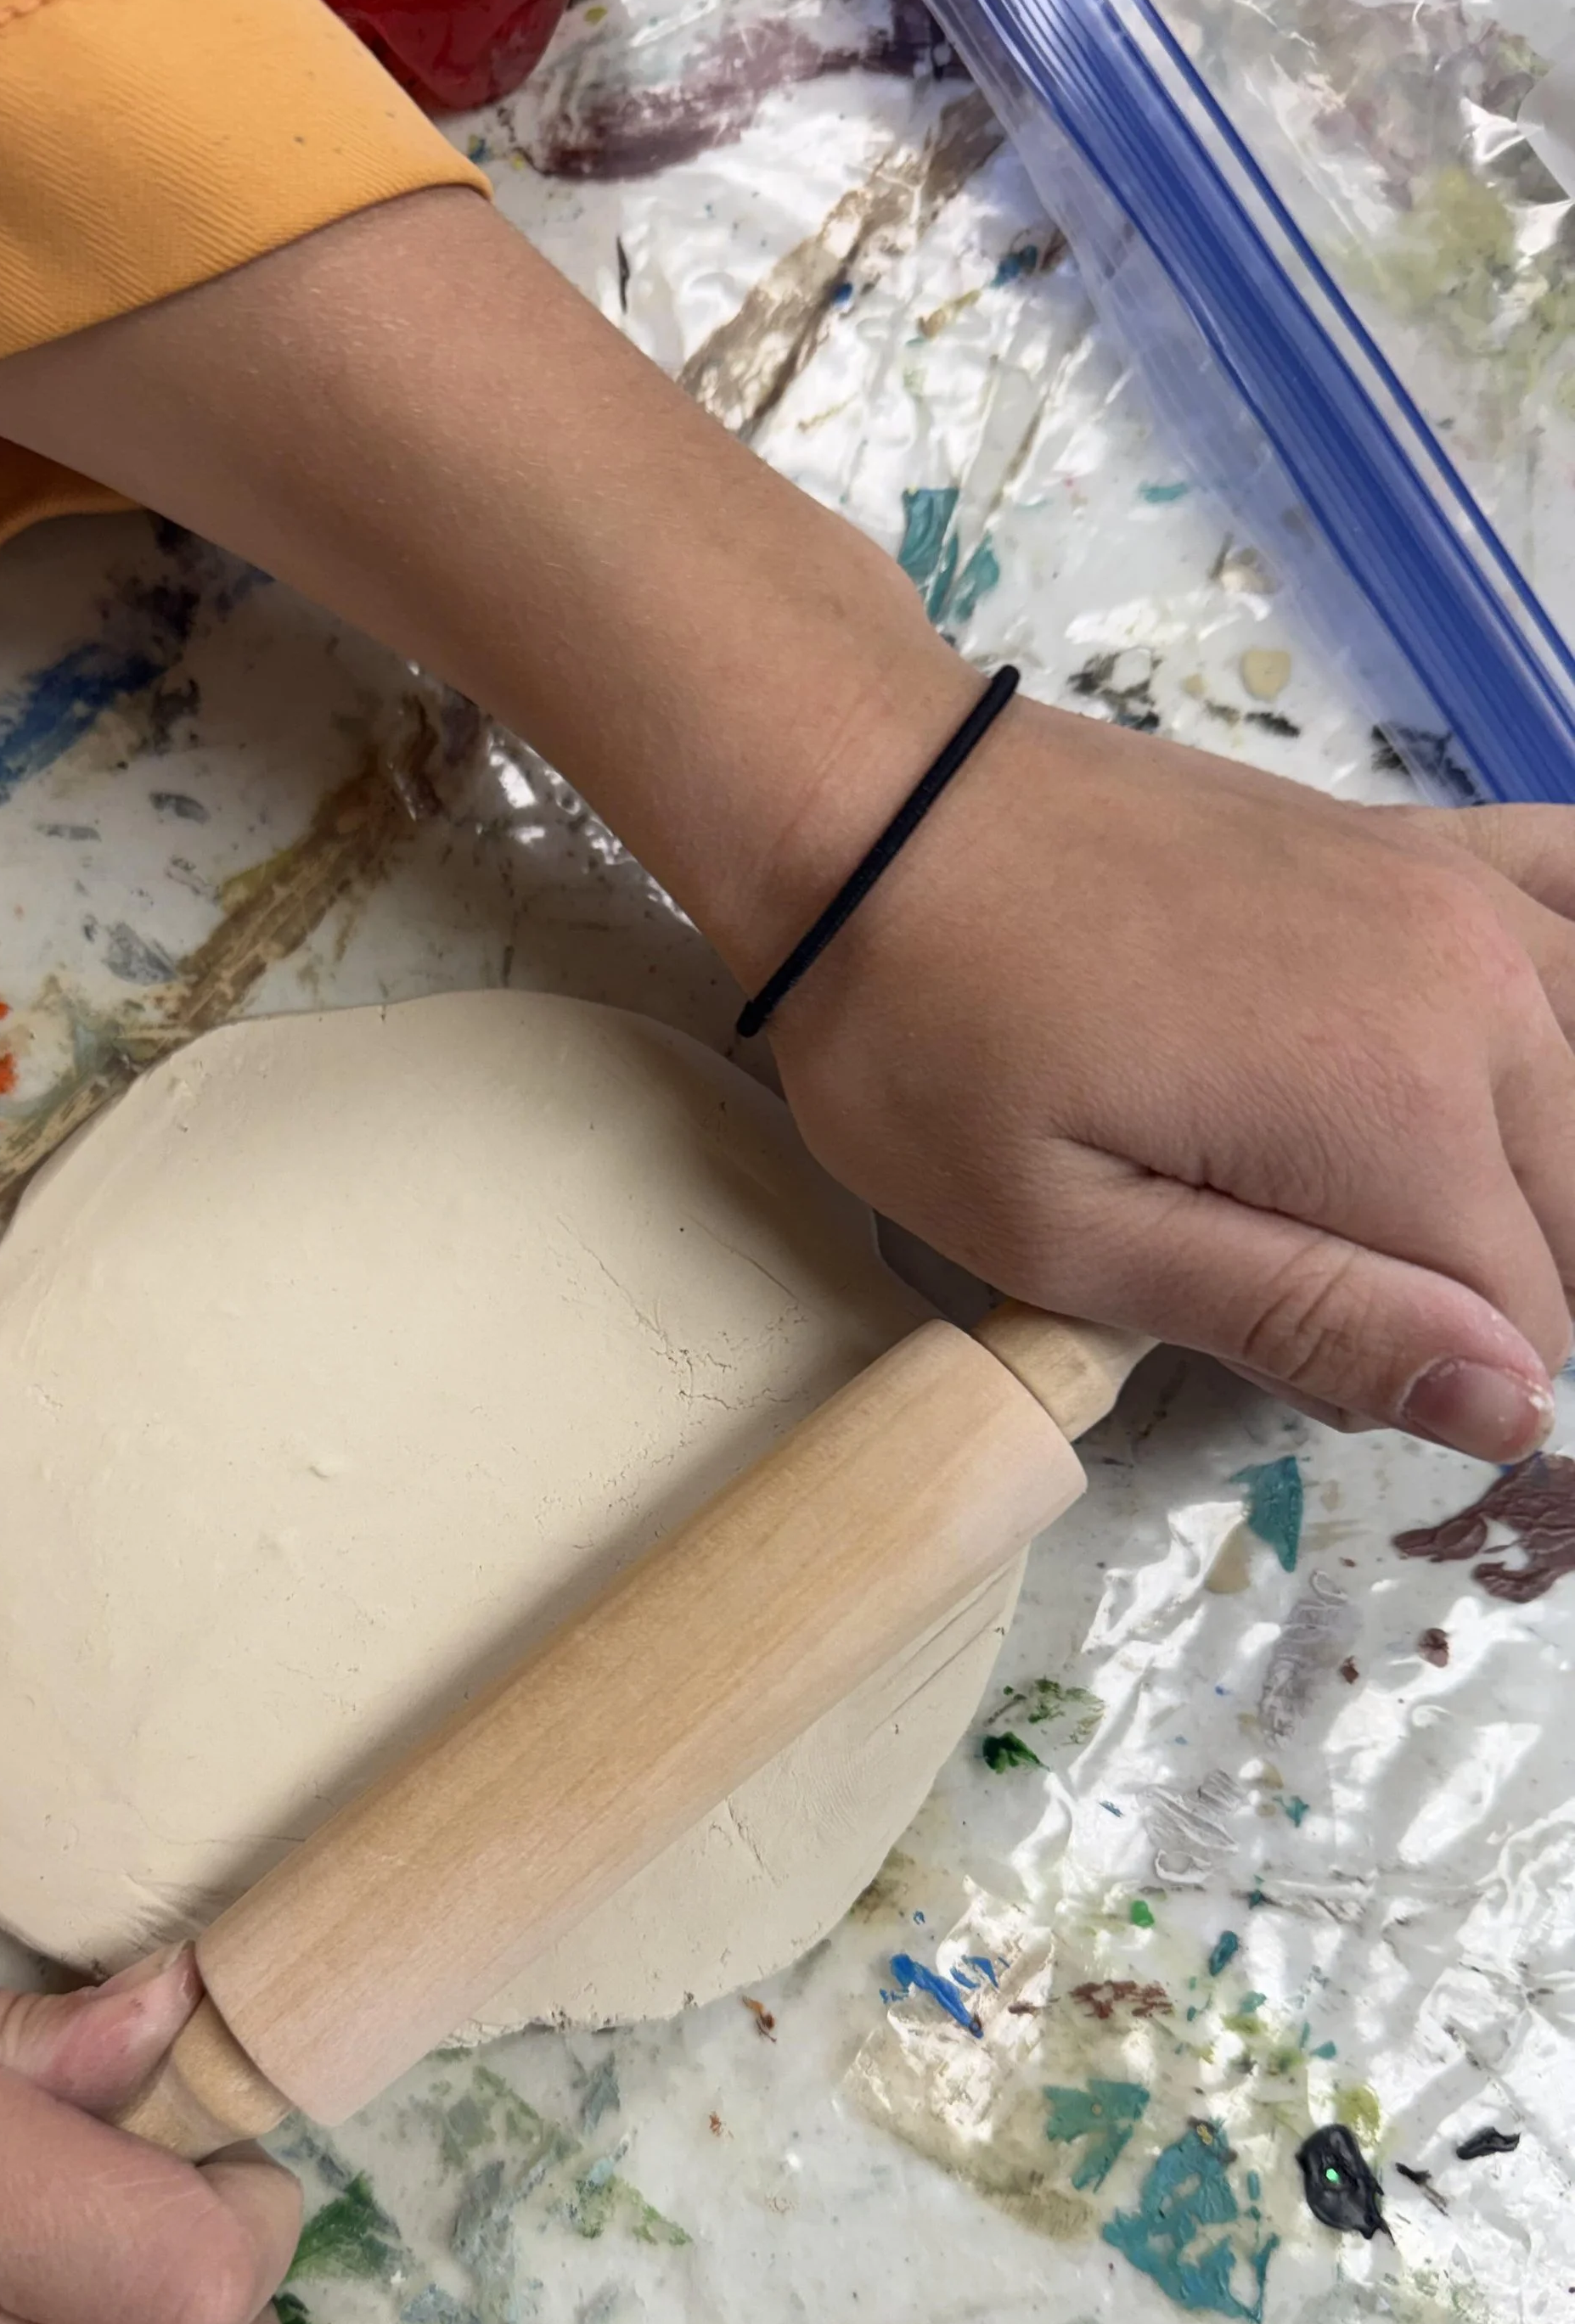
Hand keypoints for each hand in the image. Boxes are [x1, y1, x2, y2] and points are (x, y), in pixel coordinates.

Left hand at [0, 187, 1574, 1453]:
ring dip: (1556, 1212)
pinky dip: (1570, 1003)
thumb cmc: (889, 1009)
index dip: (1516, 1449)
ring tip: (1486, 1338)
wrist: (824, 780)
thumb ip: (1290, 1307)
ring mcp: (1428, 906)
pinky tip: (1535, 1069)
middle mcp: (1450, 993)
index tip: (1477, 1543)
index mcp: (1375, 1106)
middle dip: (1535, 1344)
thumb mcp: (1057, 1208)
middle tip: (1473, 1474)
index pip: (1534, 1323)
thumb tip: (1504, 1399)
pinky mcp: (1384, 855)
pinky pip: (1563, 911)